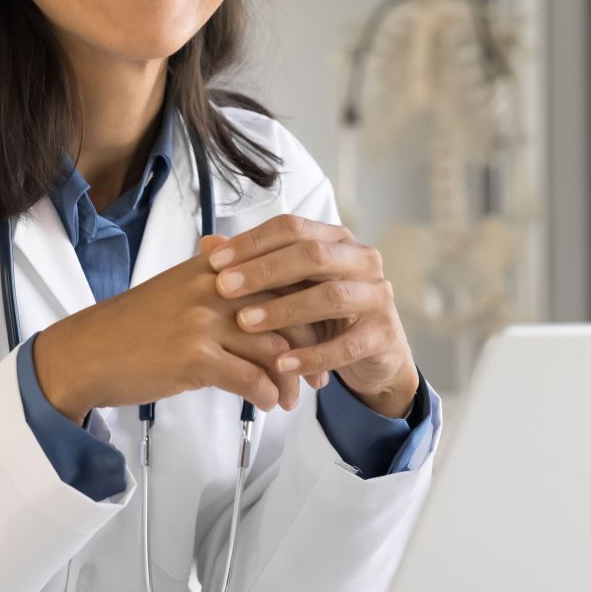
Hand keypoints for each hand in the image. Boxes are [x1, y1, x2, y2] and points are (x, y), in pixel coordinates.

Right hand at [30, 247, 304, 423]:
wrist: (86, 351)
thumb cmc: (132, 326)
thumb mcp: (178, 289)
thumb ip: (220, 285)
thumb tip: (262, 297)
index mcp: (214, 268)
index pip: (282, 275)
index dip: (309, 305)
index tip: (321, 331)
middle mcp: (214, 288)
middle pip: (288, 310)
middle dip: (312, 346)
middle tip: (319, 373)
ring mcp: (204, 322)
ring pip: (275, 349)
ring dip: (291, 379)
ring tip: (293, 397)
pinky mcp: (195, 357)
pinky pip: (251, 378)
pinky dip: (267, 395)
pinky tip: (267, 404)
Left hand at [203, 213, 419, 418]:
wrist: (373, 355)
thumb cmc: (323, 315)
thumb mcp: (289, 287)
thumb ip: (253, 266)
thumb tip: (207, 245)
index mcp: (337, 240)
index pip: (293, 228)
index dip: (253, 242)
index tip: (214, 261)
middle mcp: (362, 260)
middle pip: (313, 255)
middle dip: (264, 271)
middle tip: (223, 288)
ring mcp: (377, 296)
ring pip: (331, 296)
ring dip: (284, 310)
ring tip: (245, 323)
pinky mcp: (383, 335)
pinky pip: (346, 345)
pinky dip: (312, 355)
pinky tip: (280, 363)